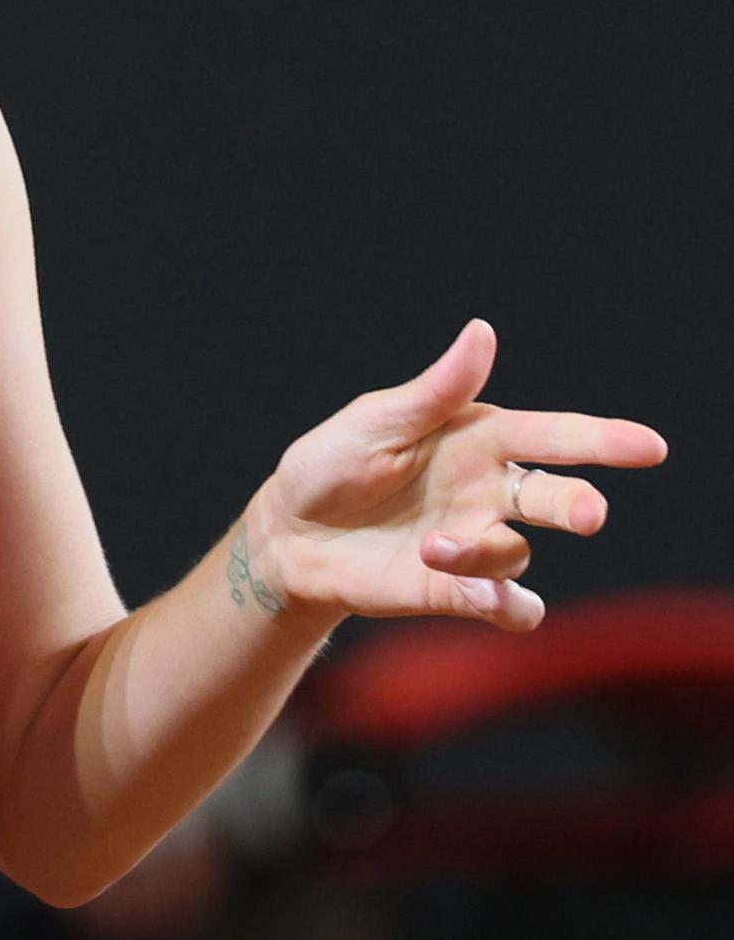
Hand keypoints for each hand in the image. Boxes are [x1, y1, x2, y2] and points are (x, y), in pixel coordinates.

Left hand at [239, 319, 667, 631]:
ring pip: (519, 553)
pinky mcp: (461, 591)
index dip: (600, 439)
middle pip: (557, 498)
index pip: (550, 436)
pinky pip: (513, 607)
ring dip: (482, 553)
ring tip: (430, 546)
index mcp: (478, 440)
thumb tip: (482, 331)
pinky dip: (508, 606)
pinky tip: (486, 599)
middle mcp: (490, 492)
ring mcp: (479, 542)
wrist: (290, 535)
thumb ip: (436, 390)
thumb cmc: (331, 464)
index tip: (648, 446)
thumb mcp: (375, 420)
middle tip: (586, 514)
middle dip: (577, 505)